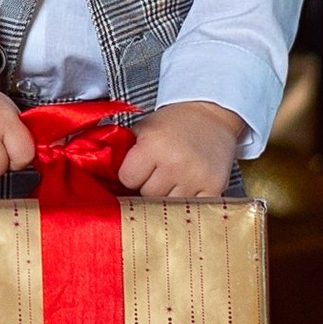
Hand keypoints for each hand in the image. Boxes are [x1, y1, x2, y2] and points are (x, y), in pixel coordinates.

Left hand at [118, 100, 242, 200]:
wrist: (212, 115)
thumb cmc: (175, 123)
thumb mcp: (143, 129)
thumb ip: (126, 152)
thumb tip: (108, 178)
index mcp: (153, 145)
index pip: (127, 179)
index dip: (130, 175)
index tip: (138, 168)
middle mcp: (174, 163)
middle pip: (147, 195)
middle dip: (148, 186)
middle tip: (158, 171)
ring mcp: (195, 178)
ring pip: (167, 205)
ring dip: (167, 195)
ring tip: (173, 177)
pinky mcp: (213, 187)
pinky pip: (190, 208)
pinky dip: (186, 202)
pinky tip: (187, 186)